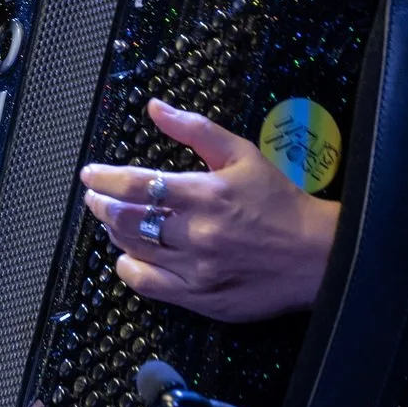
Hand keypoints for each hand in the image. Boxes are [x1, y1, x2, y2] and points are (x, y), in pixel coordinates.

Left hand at [78, 99, 340, 321]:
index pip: (137, 185)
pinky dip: (130, 268)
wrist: (317, 255)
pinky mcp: (200, 299)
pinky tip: (128, 255)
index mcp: (205, 194)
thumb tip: (154, 107)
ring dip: (115, 232)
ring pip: (134, 250)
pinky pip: (148, 285)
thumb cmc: (280, 201)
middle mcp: (196, 233)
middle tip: (94, 197)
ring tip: (113, 220)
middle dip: (102, 205)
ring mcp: (196, 270)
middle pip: (127, 219)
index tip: (90, 174)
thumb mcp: (242, 154)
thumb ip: (195, 130)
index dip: (105, 179)